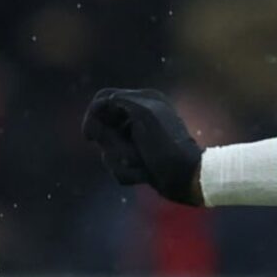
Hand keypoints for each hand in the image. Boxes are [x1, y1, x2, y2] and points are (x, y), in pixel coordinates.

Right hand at [82, 88, 201, 203]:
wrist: (187, 178)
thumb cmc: (167, 145)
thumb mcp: (144, 114)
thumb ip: (120, 100)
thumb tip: (102, 101)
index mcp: (142, 100)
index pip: (103, 99)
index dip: (92, 116)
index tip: (89, 136)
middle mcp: (138, 116)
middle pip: (102, 127)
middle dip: (113, 145)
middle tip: (132, 154)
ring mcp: (136, 139)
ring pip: (108, 150)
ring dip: (121, 161)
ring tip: (141, 165)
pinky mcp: (137, 158)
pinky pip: (116, 166)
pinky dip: (127, 173)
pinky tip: (143, 175)